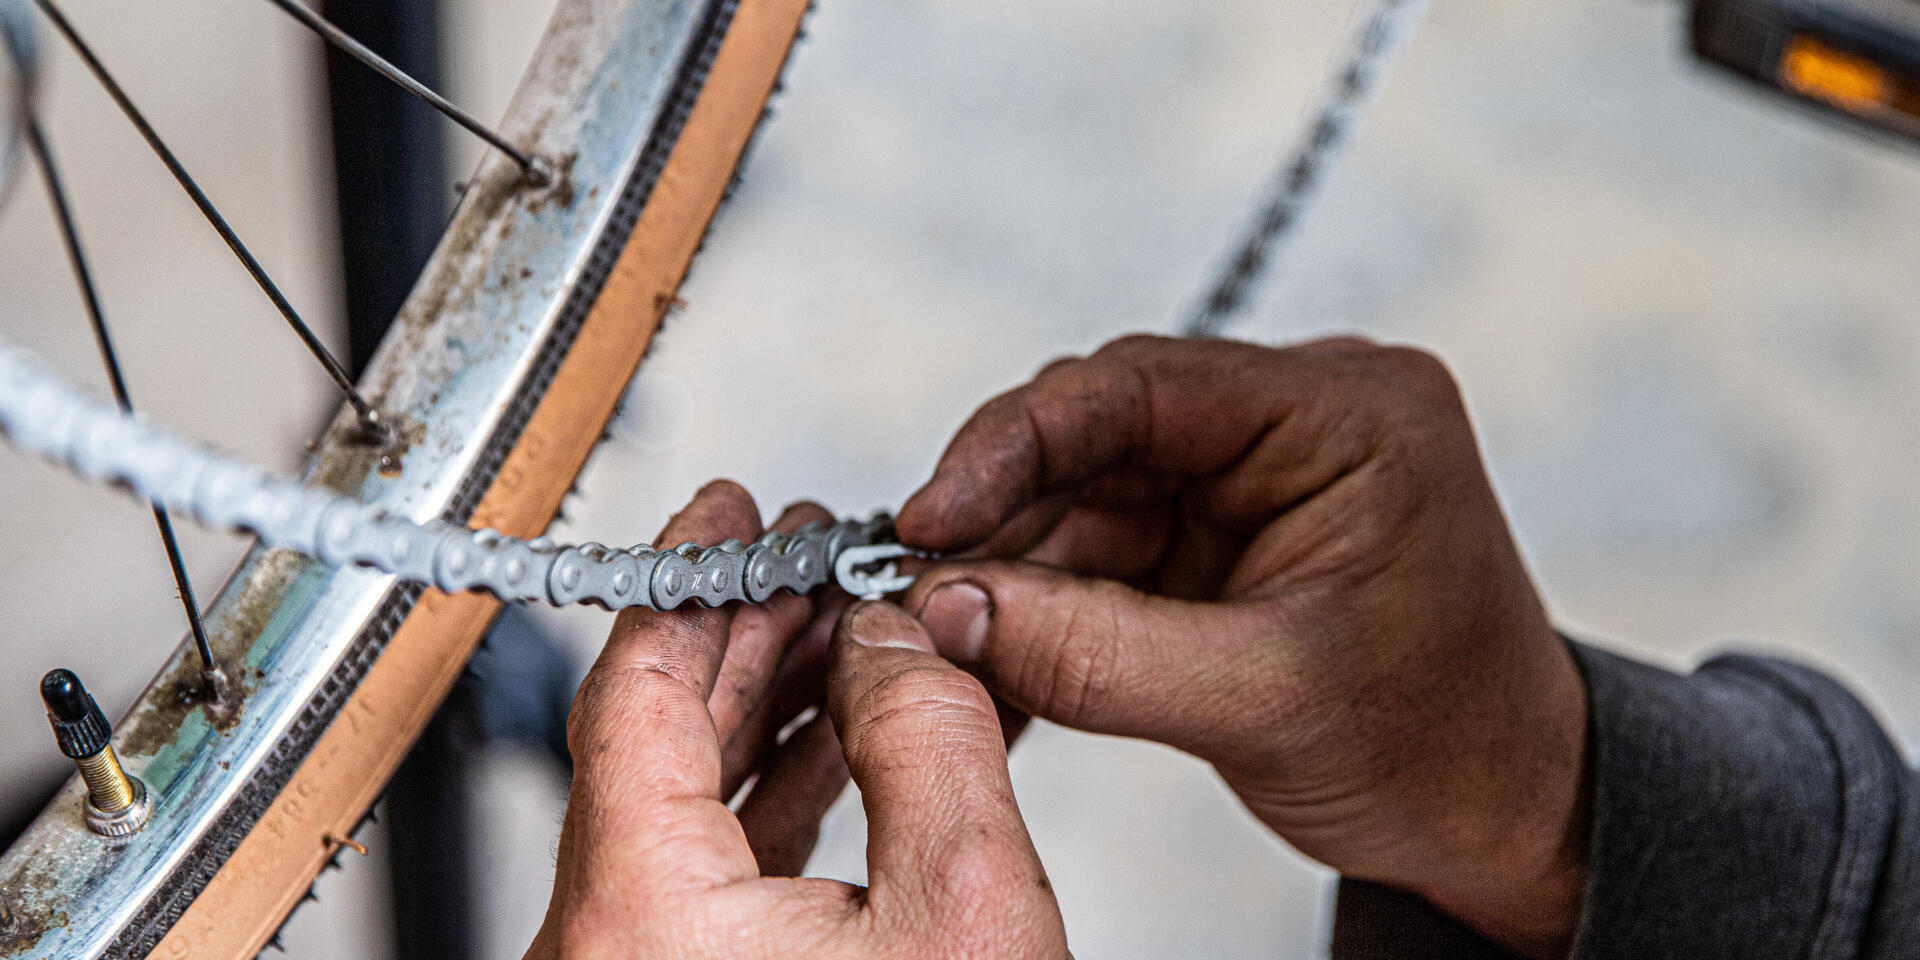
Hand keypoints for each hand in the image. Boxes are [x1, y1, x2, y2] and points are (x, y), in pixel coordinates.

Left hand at [526, 482, 1067, 959]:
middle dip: (744, 628)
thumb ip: (929, 741)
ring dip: (766, 703)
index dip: (691, 578)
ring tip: (841, 630)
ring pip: (678, 799)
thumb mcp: (966, 907)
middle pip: (651, 734)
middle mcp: (608, 942)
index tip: (727, 513)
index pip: (633, 689)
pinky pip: (704, 866)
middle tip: (800, 553)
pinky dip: (769, 788)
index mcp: (642, 911)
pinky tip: (837, 738)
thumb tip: (893, 638)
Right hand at [896, 335, 1587, 957]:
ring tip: (934, 637)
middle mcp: (1298, 417)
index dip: (1012, 443)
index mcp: (1348, 414)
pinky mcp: (1222, 527)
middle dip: (998, 515)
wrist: (1504, 810)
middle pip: (1097, 432)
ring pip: (1083, 493)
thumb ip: (1092, 653)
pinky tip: (987, 646)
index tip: (927, 516)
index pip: (1143, 387)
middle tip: (906, 588)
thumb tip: (941, 609)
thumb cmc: (1437, 745)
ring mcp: (1255, 470)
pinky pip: (1103, 545)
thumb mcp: (1260, 701)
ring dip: (1007, 568)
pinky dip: (1042, 600)